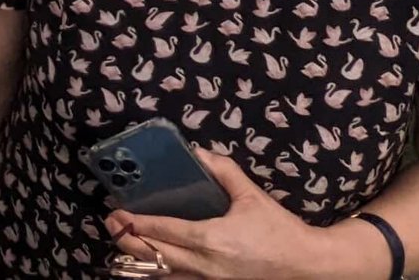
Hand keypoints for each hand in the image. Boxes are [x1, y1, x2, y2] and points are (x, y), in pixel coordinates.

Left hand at [105, 152, 379, 279]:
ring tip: (122, 243)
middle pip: (156, 255)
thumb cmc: (279, 231)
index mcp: (211, 240)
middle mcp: (205, 266)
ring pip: (164, 275)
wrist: (306, 267)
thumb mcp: (251, 195)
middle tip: (111, 223)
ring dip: (140, 259)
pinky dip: (160, 274)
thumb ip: (222, 170)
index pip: (164, 231)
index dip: (137, 223)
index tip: (118, 212)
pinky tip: (149, 264)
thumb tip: (196, 152)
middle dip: (128, 239)